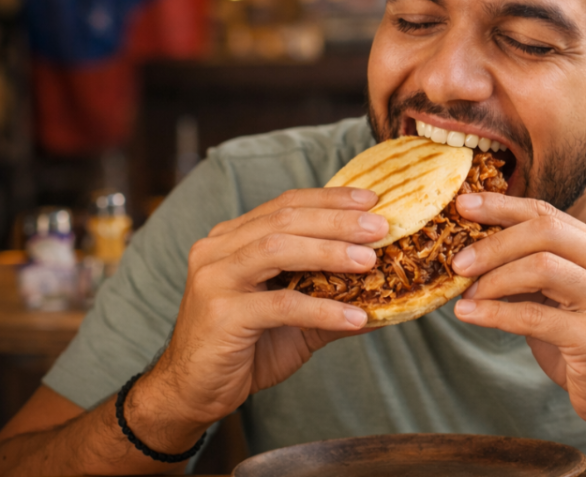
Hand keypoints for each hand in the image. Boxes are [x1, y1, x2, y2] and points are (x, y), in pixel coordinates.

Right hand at [133, 187, 388, 442]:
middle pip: (284, 220)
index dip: (330, 198)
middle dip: (337, 220)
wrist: (193, 392)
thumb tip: (387, 296)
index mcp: (233, 238)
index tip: (371, 200)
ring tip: (370, 261)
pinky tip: (355, 318)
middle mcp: (218, 249)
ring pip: (277, 249)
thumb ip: (331, 298)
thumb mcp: (295, 318)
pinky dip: (322, 309)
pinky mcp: (220, 314)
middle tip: (380, 227)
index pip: (286, 204)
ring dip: (329, 251)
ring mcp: (215, 279)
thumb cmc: (244, 348)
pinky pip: (279, 305)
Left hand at [450, 192, 585, 430]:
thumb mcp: (563, 293)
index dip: (502, 206)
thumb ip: (534, 264)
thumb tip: (474, 244)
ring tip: (465, 294)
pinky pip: (534, 317)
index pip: (548, 213)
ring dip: (493, 279)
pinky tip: (470, 315)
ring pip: (541, 267)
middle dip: (494, 243)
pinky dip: (494, 313)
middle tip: (458, 262)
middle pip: (545, 231)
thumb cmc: (585, 338)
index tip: (463, 206)